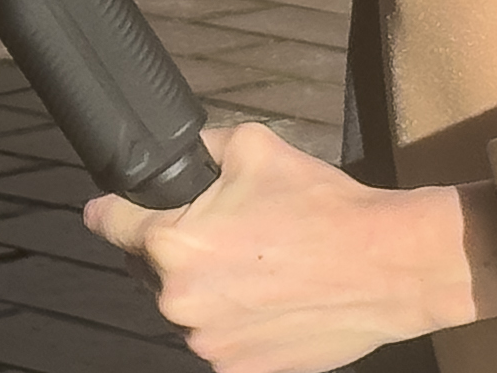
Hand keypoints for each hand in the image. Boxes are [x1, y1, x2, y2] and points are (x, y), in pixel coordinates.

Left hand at [86, 122, 496, 372]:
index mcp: (172, 242)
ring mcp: (207, 342)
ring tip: (262, 269)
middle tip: (233, 235)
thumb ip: (202, 148)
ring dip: (210, 290)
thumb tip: (179, 153)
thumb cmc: (323, 207)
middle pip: (151, 269)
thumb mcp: (255, 147)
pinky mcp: (239, 370)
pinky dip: (238, 322)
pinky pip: (221, 341)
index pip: (109, 222)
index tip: (113, 210)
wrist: (387, 266)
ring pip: (188, 308)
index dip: (113, 209)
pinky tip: (274, 300)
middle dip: (180, 250)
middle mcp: (178, 299)